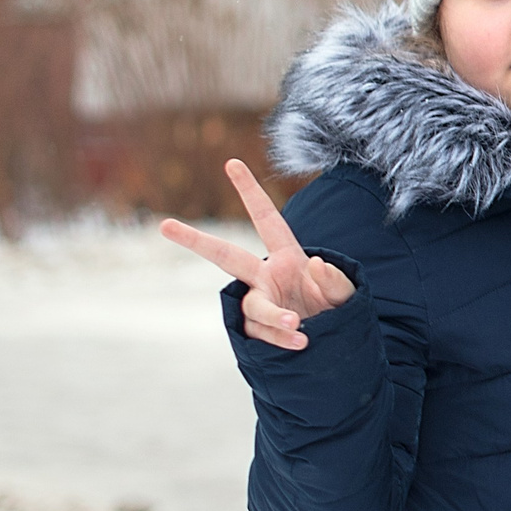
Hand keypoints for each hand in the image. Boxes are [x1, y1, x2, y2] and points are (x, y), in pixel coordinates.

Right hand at [161, 159, 352, 351]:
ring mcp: (260, 302)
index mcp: (287, 257)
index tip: (231, 163)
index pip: (267, 220)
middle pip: (225, 256)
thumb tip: (314, 264)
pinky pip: (261, 332)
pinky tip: (301, 342)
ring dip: (274, 315)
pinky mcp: (258, 331)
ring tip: (297, 324)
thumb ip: (335, 278)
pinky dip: (281, 338)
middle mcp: (266, 276)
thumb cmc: (338, 310)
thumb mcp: (346, 293)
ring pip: (253, 306)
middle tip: (164, 225)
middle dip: (195, 240)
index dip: (250, 192)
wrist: (334, 347)